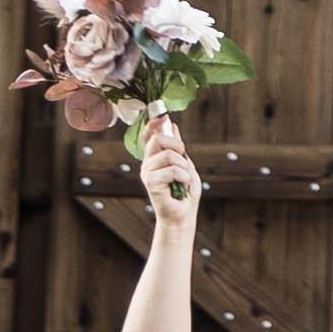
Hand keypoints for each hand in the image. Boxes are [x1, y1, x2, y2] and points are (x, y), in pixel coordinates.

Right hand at [136, 107, 202, 227]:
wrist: (183, 215)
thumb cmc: (184, 192)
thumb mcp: (185, 163)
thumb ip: (177, 146)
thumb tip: (171, 124)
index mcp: (155, 157)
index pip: (148, 134)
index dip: (154, 123)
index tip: (162, 116)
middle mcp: (148, 163)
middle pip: (158, 139)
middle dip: (177, 145)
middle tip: (184, 159)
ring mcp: (147, 173)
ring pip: (169, 155)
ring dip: (184, 167)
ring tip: (184, 179)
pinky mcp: (150, 183)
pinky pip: (172, 170)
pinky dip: (183, 177)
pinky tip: (182, 186)